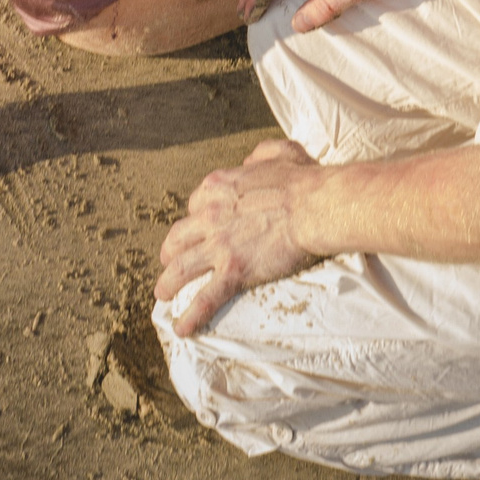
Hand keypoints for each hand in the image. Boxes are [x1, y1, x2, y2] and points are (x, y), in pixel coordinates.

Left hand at [153, 139, 322, 335]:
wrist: (316, 207)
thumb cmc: (304, 180)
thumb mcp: (280, 151)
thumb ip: (259, 155)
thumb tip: (250, 161)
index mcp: (219, 186)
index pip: (196, 205)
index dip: (197, 218)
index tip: (200, 228)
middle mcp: (210, 214)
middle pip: (179, 236)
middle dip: (172, 251)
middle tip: (172, 261)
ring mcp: (219, 244)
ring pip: (181, 268)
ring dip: (168, 283)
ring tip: (163, 295)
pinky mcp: (233, 270)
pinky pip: (205, 297)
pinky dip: (191, 315)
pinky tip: (183, 327)